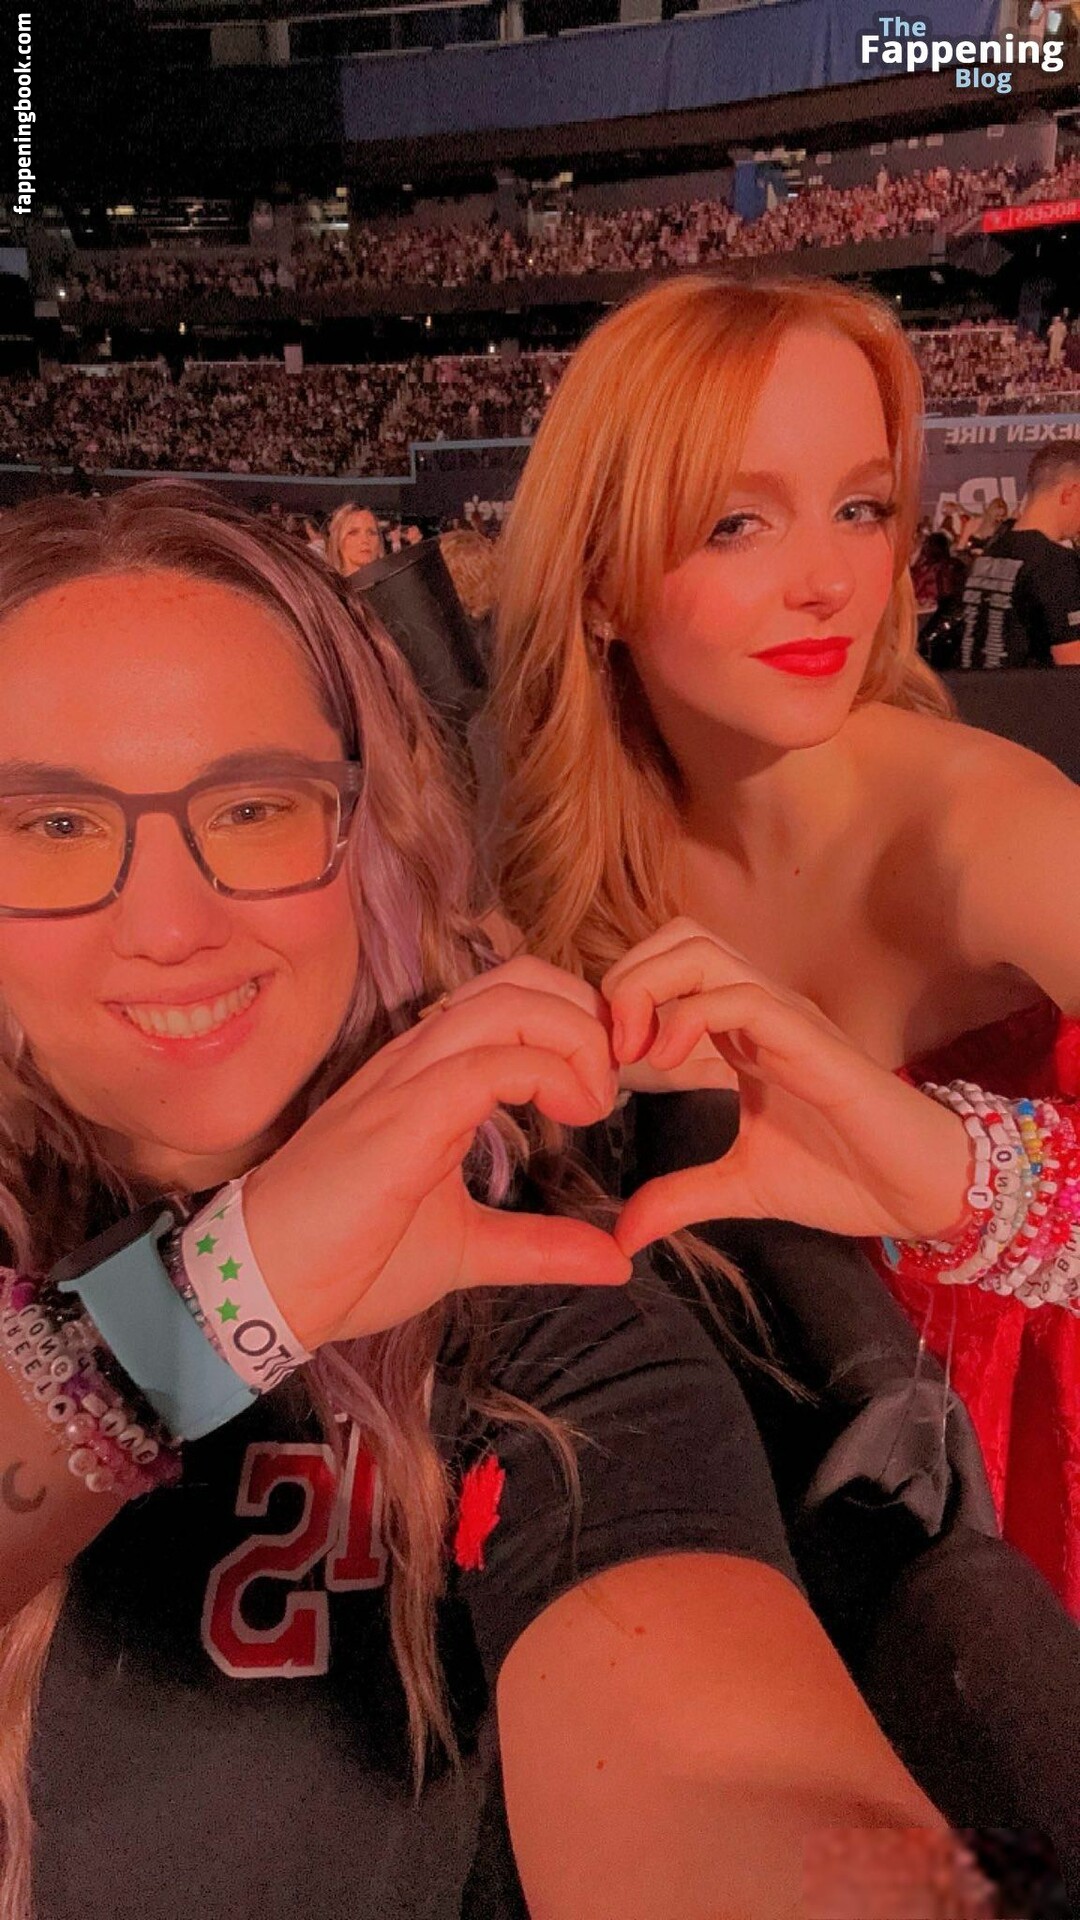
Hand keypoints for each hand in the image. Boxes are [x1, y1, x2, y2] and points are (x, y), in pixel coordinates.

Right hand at [243, 962, 628, 1349]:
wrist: (265, 1290)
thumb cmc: (346, 1261)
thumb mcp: (467, 1249)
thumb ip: (541, 1245)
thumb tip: (616, 1259)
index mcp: (430, 1075)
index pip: (516, 997)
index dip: (578, 1023)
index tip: (608, 1087)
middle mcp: (417, 1059)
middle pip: (521, 978)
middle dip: (589, 1016)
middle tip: (614, 1085)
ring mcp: (406, 1080)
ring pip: (510, 1001)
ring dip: (576, 1038)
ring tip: (591, 1102)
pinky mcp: (402, 1117)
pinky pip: (488, 1062)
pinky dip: (548, 1073)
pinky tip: (569, 1116)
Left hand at [602, 920, 971, 1255]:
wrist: (921, 1196)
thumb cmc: (847, 1177)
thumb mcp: (742, 1187)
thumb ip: (681, 1197)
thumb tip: (622, 1235)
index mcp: (742, 1032)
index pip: (669, 968)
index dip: (623, 999)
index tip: (600, 1061)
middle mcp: (761, 1009)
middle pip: (677, 938)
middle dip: (626, 979)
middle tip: (610, 1048)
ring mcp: (786, 1018)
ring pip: (700, 949)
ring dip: (648, 987)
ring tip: (635, 1050)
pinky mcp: (810, 1039)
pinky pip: (742, 997)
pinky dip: (690, 1015)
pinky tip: (668, 1060)